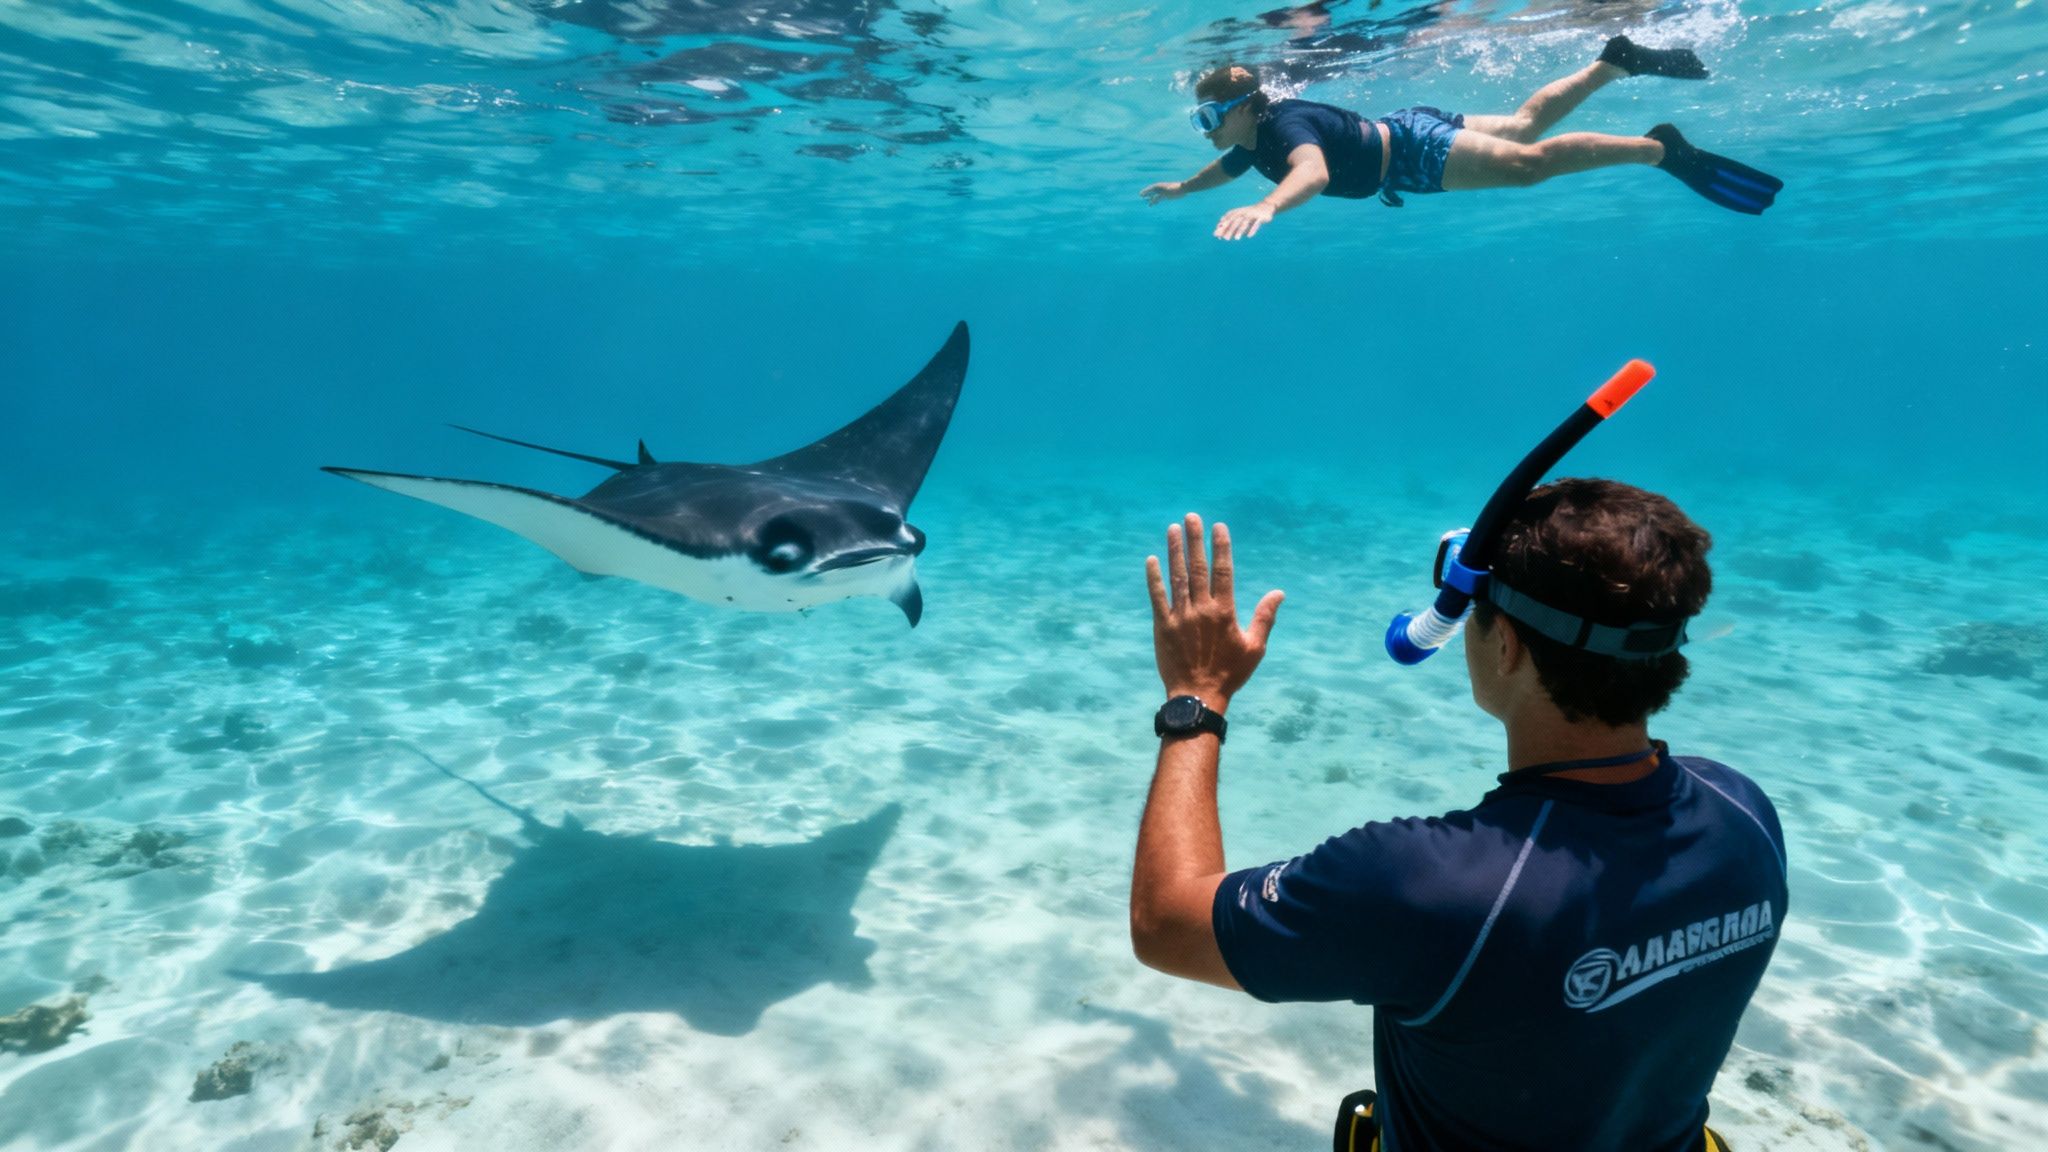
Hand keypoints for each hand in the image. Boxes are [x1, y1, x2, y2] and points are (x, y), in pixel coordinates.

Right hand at [1141, 181, 1184, 204]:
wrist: (1183, 189)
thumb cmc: (1174, 190)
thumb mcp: (1165, 195)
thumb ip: (1157, 198)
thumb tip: (1151, 202)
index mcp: (1159, 186)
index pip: (1150, 189)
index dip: (1145, 192)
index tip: (1140, 195)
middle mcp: (1160, 188)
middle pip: (1152, 192)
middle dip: (1147, 195)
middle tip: (1141, 198)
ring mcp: (1164, 191)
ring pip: (1156, 195)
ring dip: (1151, 198)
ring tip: (1147, 203)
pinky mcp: (1167, 195)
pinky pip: (1160, 198)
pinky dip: (1156, 200)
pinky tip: (1155, 204)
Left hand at [1146, 514, 1283, 708]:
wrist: (1198, 696)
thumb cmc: (1230, 673)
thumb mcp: (1255, 647)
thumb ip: (1264, 617)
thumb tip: (1278, 593)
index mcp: (1225, 612)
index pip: (1223, 571)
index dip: (1220, 547)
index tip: (1218, 527)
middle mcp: (1201, 609)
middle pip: (1198, 567)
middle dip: (1195, 540)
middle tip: (1192, 517)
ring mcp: (1180, 617)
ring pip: (1177, 577)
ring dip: (1174, 551)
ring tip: (1173, 529)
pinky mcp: (1163, 626)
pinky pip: (1157, 597)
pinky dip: (1154, 578)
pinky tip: (1152, 559)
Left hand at [1213, 202, 1274, 240]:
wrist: (1267, 205)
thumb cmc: (1250, 215)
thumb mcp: (1240, 219)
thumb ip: (1230, 227)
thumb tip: (1218, 236)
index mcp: (1238, 212)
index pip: (1228, 219)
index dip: (1222, 226)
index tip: (1217, 234)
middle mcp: (1244, 213)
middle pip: (1235, 221)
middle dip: (1230, 229)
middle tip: (1225, 239)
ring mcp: (1252, 215)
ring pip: (1245, 222)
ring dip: (1240, 230)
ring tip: (1236, 239)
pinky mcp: (1260, 217)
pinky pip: (1256, 223)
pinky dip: (1252, 229)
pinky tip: (1249, 236)